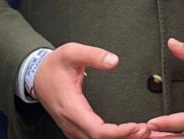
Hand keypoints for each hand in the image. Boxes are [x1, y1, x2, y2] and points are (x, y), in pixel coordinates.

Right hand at [33, 43, 147, 138]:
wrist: (36, 75)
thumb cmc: (53, 66)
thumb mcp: (72, 52)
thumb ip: (93, 55)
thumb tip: (113, 61)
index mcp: (72, 108)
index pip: (97, 131)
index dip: (118, 133)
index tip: (135, 127)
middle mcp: (71, 123)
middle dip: (125, 138)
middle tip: (147, 130)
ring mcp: (72, 128)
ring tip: (141, 133)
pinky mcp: (74, 128)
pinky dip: (112, 138)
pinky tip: (126, 134)